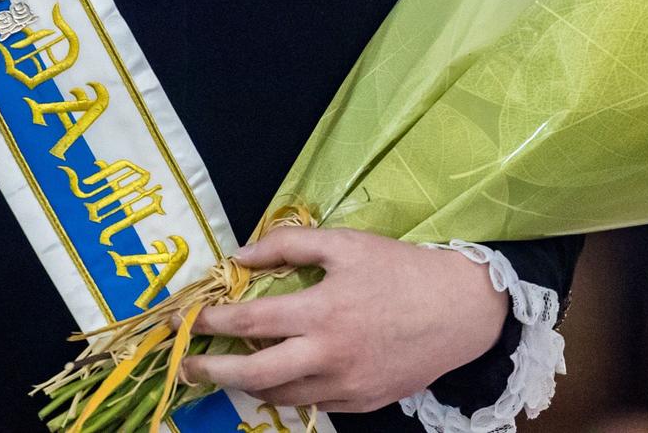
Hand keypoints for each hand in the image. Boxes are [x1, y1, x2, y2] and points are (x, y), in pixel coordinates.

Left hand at [179, 227, 508, 412]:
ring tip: (228, 371)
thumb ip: (289, 245)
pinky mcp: (362, 403)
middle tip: (187, 366)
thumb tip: (241, 253)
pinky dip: (287, 391)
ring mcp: (346, 386)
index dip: (212, 321)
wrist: (460, 310)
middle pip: (254, 373)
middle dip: (213, 370)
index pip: (251, 320)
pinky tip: (277, 377)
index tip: (188, 319)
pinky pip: (313, 403)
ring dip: (247, 384)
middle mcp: (329, 356)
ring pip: (280, 395)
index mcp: (323, 312)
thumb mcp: (345, 244)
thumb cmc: (400, 270)